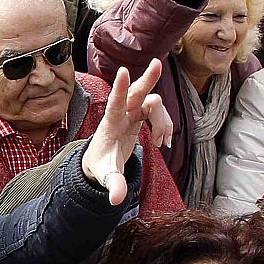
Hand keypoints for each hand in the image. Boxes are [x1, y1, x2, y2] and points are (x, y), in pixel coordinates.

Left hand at [81, 59, 170, 205]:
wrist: (98, 162)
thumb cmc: (99, 166)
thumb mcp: (105, 176)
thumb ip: (112, 186)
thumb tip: (116, 200)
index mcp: (110, 125)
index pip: (114, 103)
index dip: (119, 88)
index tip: (122, 71)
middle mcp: (120, 115)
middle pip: (135, 92)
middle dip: (146, 79)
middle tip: (157, 63)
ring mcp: (130, 114)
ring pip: (153, 105)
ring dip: (164, 122)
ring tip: (163, 143)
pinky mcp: (138, 117)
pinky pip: (157, 113)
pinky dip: (165, 125)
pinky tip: (164, 142)